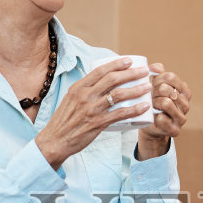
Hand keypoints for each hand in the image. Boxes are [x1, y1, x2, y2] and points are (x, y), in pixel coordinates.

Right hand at [34, 58, 151, 168]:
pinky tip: (144, 106)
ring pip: (119, 95)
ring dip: (136, 89)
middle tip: (144, 71)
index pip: (100, 71)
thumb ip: (85, 91)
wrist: (55, 140)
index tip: (129, 61)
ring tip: (148, 87)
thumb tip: (101, 84)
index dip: (117, 64)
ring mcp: (92, 109)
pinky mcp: (97, 123)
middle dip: (131, 73)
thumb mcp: (71, 99)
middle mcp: (85, 96)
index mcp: (78, 87)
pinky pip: (120, 114)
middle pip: (112, 79)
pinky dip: (134, 109)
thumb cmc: (64, 121)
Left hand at [136, 63, 190, 159]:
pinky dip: (155, 117)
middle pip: (166, 89)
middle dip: (153, 92)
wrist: (150, 126)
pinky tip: (153, 117)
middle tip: (149, 97)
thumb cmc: (154, 103)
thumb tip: (154, 68)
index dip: (157, 79)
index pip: (170, 77)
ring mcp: (182, 118)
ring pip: (165, 103)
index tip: (152, 85)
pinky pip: (162, 118)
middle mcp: (186, 104)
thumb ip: (157, 74)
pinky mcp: (175, 130)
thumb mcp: (156, 87)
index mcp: (184, 91)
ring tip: (151, 106)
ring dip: (153, 104)